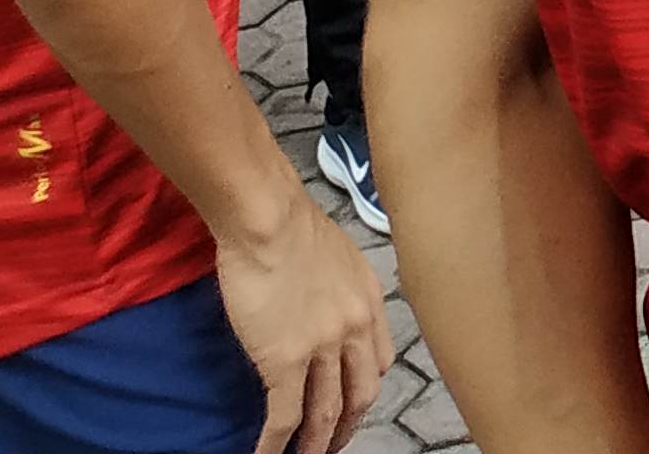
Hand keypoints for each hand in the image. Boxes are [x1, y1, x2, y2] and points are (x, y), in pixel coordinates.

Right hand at [211, 191, 390, 453]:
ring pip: (326, 412)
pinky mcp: (286, 360)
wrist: (269, 219)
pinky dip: (276, 444)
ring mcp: (324, 347)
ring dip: (316, 443)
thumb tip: (327, 303)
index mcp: (369, 302)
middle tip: (332, 445)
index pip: (379, 360)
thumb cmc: (293, 226)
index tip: (352, 405)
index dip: (365, 389)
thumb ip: (341, 287)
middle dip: (348, 426)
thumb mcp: (339, 255)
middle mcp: (356, 327)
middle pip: (361, 393)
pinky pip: (285, 416)